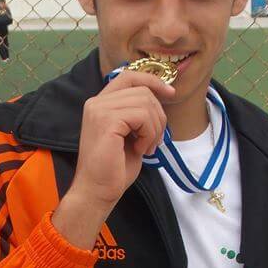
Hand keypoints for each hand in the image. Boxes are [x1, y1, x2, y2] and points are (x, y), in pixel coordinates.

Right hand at [53, 70, 173, 248]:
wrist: (97, 191)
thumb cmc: (114, 169)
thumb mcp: (131, 134)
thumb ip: (139, 114)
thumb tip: (161, 98)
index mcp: (101, 103)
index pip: (129, 76)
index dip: (153, 81)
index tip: (170, 93)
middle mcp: (97, 102)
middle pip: (143, 91)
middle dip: (158, 116)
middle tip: (153, 142)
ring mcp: (99, 110)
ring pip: (146, 102)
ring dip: (154, 128)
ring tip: (146, 147)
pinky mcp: (106, 121)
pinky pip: (142, 116)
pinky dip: (149, 134)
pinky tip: (141, 150)